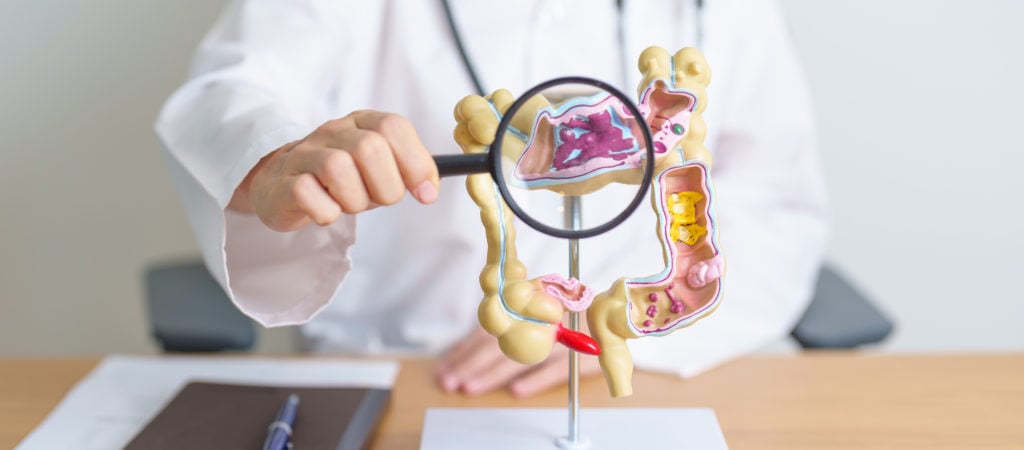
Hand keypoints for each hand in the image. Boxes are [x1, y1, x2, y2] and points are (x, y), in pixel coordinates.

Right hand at [229, 110, 439, 230]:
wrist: (284, 184)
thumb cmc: (343, 179)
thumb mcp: (380, 169)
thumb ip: (408, 171)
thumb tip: (430, 188)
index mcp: (361, 122)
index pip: (394, 127)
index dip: (416, 162)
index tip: (426, 194)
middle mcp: (332, 131)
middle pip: (370, 148)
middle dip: (386, 186)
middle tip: (380, 199)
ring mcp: (304, 154)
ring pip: (338, 168)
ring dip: (355, 200)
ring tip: (349, 205)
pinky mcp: (283, 182)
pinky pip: (307, 193)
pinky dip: (326, 212)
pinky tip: (326, 211)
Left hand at [435, 328, 601, 397]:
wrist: (616, 317)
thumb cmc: (572, 315)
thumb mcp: (539, 314)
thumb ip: (511, 324)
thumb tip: (470, 346)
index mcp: (529, 310)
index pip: (492, 332)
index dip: (467, 349)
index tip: (449, 366)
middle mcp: (543, 323)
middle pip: (501, 347)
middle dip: (471, 366)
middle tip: (451, 382)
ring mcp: (564, 341)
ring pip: (522, 359)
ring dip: (493, 375)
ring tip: (471, 388)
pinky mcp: (583, 358)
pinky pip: (555, 369)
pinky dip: (536, 380)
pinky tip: (517, 391)